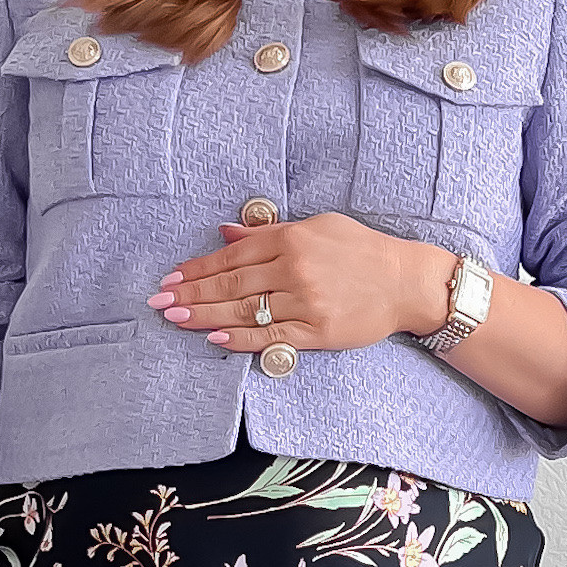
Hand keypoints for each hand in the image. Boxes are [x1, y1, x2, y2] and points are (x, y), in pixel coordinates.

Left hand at [149, 213, 450, 356]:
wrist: (406, 282)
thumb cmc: (362, 251)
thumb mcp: (318, 227)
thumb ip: (269, 232)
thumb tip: (226, 232)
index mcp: (292, 239)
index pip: (232, 255)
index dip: (198, 268)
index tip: (172, 278)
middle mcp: (294, 269)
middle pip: (231, 283)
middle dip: (190, 294)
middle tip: (159, 302)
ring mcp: (305, 302)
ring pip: (245, 310)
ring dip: (205, 316)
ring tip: (175, 319)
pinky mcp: (318, 332)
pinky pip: (271, 336)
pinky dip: (241, 339)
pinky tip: (215, 339)